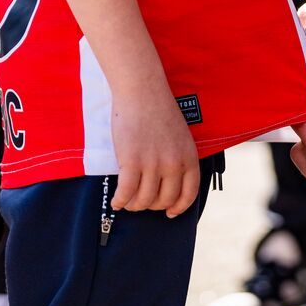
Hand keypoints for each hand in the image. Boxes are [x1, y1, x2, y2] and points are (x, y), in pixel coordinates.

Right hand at [110, 84, 200, 217]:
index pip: (189, 194)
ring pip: (144, 200)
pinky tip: (116, 201)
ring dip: (134, 205)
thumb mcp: (180, 136)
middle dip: (152, 205)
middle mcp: (174, 164)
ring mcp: (153, 164)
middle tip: (141, 201)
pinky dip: (120, 201)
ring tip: (127, 200)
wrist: (142, 91)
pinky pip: (126, 193)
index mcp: (189, 158)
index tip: (169, 213)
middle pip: (164, 200)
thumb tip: (167, 184)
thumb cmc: (158, 110)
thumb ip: (178, 158)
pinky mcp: (132, 162)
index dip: (179, 208)